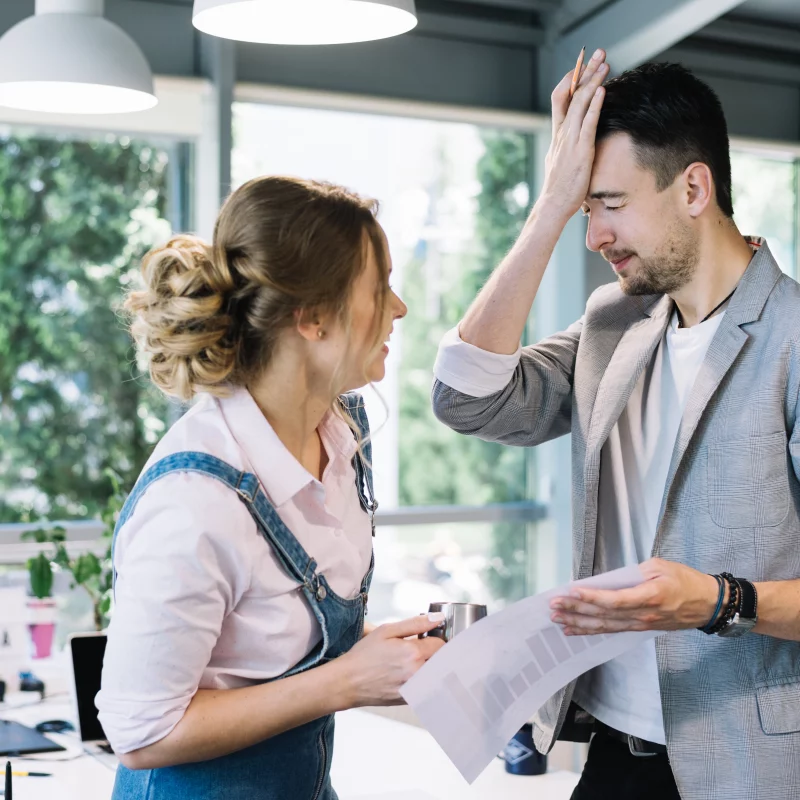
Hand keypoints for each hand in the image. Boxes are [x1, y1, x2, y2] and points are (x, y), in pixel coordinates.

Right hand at [335, 614, 445, 706]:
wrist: (348, 682)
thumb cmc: (364, 655)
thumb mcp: (387, 630)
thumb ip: (415, 623)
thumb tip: (438, 618)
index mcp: (413, 653)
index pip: (441, 645)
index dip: (436, 639)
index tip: (427, 638)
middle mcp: (417, 673)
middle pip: (443, 662)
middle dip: (436, 654)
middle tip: (422, 649)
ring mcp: (415, 689)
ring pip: (436, 676)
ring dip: (431, 668)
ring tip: (414, 662)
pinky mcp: (410, 700)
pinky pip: (427, 689)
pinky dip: (424, 681)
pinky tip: (407, 674)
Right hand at [539, 48, 609, 218]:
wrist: (553, 205)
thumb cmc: (560, 189)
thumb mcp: (560, 162)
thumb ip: (567, 148)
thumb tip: (572, 143)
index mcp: (558, 135)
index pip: (561, 98)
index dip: (572, 80)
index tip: (583, 66)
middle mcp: (562, 133)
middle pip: (571, 93)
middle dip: (585, 71)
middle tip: (598, 53)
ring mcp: (570, 140)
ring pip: (580, 103)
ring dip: (593, 80)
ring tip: (605, 63)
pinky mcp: (580, 150)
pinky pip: (588, 122)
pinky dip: (595, 104)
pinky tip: (603, 90)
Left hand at [549, 558, 719, 634]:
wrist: (709, 604)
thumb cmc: (686, 581)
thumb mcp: (661, 566)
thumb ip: (634, 572)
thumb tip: (609, 579)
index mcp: (650, 596)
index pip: (615, 599)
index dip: (592, 597)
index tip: (571, 591)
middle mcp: (644, 615)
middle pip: (604, 615)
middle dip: (576, 610)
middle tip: (554, 606)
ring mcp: (641, 624)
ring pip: (605, 626)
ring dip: (579, 623)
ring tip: (557, 619)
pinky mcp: (639, 628)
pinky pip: (611, 630)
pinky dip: (591, 630)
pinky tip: (575, 629)